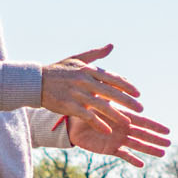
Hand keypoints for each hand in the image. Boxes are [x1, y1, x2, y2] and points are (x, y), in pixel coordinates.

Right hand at [39, 44, 153, 154]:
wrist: (35, 82)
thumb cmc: (58, 70)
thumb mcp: (76, 59)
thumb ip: (95, 54)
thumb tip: (111, 46)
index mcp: (88, 70)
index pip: (112, 78)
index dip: (127, 86)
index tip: (138, 93)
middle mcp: (84, 81)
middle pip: (111, 92)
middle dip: (127, 101)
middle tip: (141, 109)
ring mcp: (77, 94)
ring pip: (101, 105)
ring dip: (116, 115)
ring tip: (128, 122)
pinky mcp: (69, 105)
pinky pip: (87, 116)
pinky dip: (98, 123)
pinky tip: (108, 131)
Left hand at [64, 106, 171, 167]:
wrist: (72, 123)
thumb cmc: (86, 108)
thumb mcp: (99, 100)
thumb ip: (110, 97)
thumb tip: (119, 86)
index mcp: (123, 117)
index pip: (143, 122)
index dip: (155, 126)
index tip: (167, 130)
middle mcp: (123, 129)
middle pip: (144, 135)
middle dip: (156, 139)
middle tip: (170, 143)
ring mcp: (118, 140)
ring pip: (137, 145)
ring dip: (149, 150)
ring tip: (162, 154)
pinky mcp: (109, 149)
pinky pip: (123, 155)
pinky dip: (132, 159)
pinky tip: (141, 164)